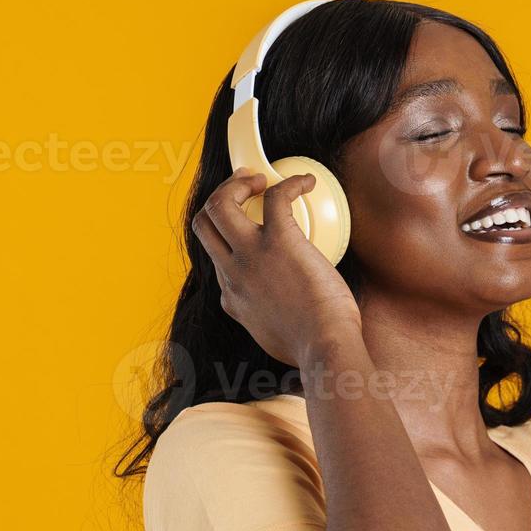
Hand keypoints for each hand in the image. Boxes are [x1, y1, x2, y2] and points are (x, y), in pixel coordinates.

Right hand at [192, 169, 362, 369]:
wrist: (325, 350)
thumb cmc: (313, 348)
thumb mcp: (274, 338)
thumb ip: (268, 322)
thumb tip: (283, 317)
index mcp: (232, 297)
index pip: (216, 258)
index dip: (230, 239)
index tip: (251, 232)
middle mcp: (233, 273)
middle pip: (204, 223)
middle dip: (220, 198)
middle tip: (245, 188)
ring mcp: (251, 256)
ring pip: (220, 204)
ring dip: (237, 184)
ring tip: (261, 180)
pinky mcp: (279, 241)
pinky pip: (275, 196)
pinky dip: (289, 183)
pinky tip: (304, 183)